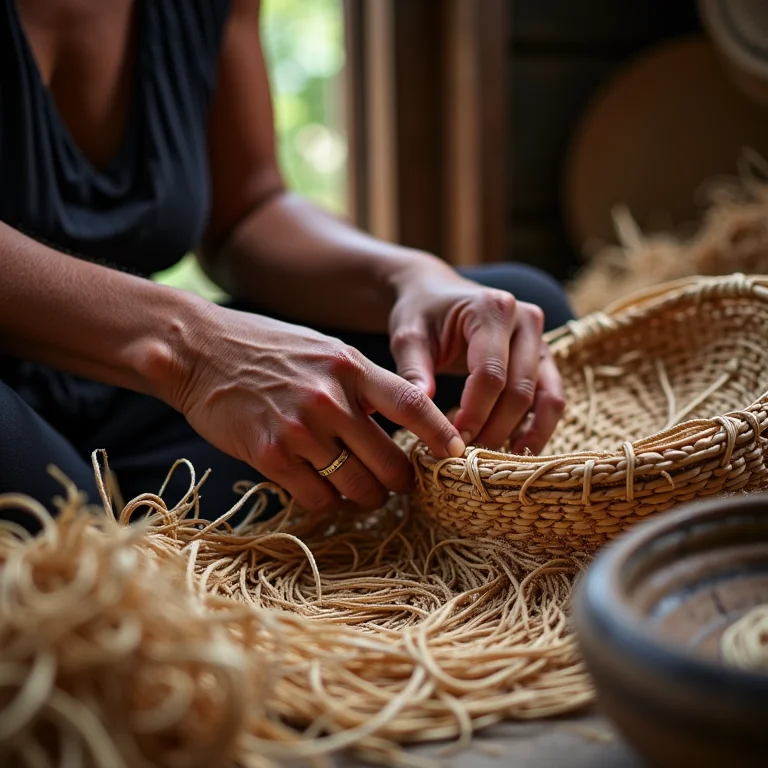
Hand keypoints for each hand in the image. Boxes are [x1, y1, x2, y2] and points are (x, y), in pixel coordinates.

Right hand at [166, 305, 465, 512]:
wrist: (200, 351)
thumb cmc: (268, 350)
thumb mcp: (325, 352)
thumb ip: (362, 383)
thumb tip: (399, 421)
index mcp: (350, 367)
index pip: (412, 404)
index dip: (441, 434)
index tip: (456, 455)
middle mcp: (330, 398)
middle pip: (390, 461)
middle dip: (400, 482)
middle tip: (398, 484)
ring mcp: (300, 429)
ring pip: (356, 487)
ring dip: (364, 495)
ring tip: (360, 489)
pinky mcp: (270, 455)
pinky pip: (317, 497)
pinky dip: (325, 499)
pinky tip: (319, 485)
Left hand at [388, 263, 564, 453]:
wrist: (437, 295)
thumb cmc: (421, 314)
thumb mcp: (408, 336)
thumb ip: (413, 371)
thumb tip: (420, 414)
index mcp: (492, 308)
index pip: (490, 373)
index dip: (473, 412)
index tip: (451, 438)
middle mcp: (526, 320)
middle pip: (518, 389)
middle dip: (492, 428)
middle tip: (465, 453)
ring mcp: (541, 339)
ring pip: (543, 398)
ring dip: (519, 433)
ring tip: (490, 458)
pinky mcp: (545, 360)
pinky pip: (552, 398)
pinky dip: (538, 428)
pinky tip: (515, 451)